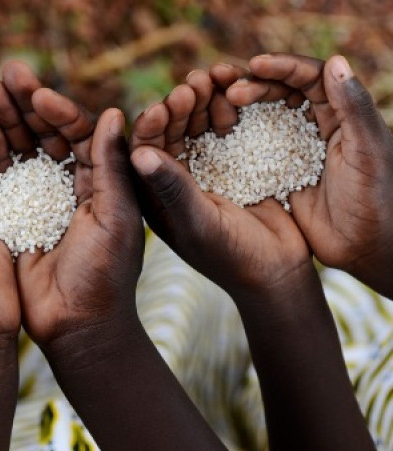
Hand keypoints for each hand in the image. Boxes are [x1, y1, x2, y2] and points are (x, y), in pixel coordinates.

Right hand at [0, 61, 142, 345]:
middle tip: (3, 76)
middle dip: (24, 106)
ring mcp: (37, 201)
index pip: (77, 134)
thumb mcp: (115, 219)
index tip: (37, 94)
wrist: (76, 326)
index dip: (57, 111)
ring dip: (1, 123)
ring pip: (17, 152)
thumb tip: (114, 112)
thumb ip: (111, 168)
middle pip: (43, 135)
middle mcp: (67, 185)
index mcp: (100, 181)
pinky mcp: (10, 219)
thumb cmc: (105, 277)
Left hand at [129, 65, 311, 300]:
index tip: (162, 105)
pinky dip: (230, 104)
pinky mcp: (233, 159)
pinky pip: (226, 124)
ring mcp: (204, 166)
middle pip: (169, 129)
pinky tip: (237, 86)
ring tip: (217, 76)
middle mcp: (173, 177)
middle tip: (193, 84)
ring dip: (204, 98)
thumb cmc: (232, 256)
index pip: (143, 150)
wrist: (279, 271)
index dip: (151, 125)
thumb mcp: (198, 222)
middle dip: (179, 103)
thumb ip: (171, 188)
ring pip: (197, 121)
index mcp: (153, 194)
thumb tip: (138, 152)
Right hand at [225, 54, 392, 297]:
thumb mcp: (367, 150)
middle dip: (255, 86)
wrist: (365, 247)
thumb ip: (353, 107)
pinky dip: (235, 139)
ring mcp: (295, 149)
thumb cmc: (376, 198)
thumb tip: (336, 62)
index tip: (255, 66)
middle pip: (281, 92)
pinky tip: (215, 137)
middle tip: (230, 92)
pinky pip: (253, 149)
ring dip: (241, 109)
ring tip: (219, 108)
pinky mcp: (279, 173)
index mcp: (342, 113)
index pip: (310, 77)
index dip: (282, 67)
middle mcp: (316, 126)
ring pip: (263, 117)